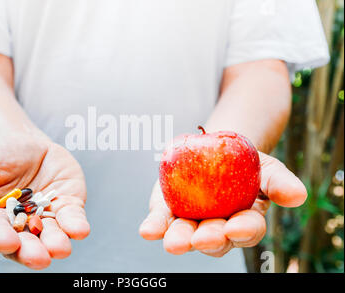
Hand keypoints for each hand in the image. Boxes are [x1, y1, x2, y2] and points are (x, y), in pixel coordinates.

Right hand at [0, 132, 89, 268]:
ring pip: (50, 237)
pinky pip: (72, 219)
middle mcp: (18, 226)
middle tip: (40, 258)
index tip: (9, 242)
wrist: (26, 142)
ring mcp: (45, 219)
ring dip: (55, 244)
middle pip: (23, 244)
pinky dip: (75, 226)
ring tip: (60, 248)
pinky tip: (79, 230)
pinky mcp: (67, 208)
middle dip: (31, 252)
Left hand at [139, 152, 306, 256]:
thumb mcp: (266, 167)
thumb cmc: (246, 163)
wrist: (216, 149)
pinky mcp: (168, 212)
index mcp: (244, 221)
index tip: (237, 226)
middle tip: (204, 237)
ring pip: (186, 236)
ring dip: (180, 240)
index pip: (247, 230)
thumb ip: (279, 182)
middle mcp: (217, 227)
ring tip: (173, 243)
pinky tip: (148, 230)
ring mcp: (191, 221)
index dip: (243, 229)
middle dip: (210, 239)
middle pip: (215, 240)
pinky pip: (161, 222)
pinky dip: (155, 227)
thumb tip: (299, 196)